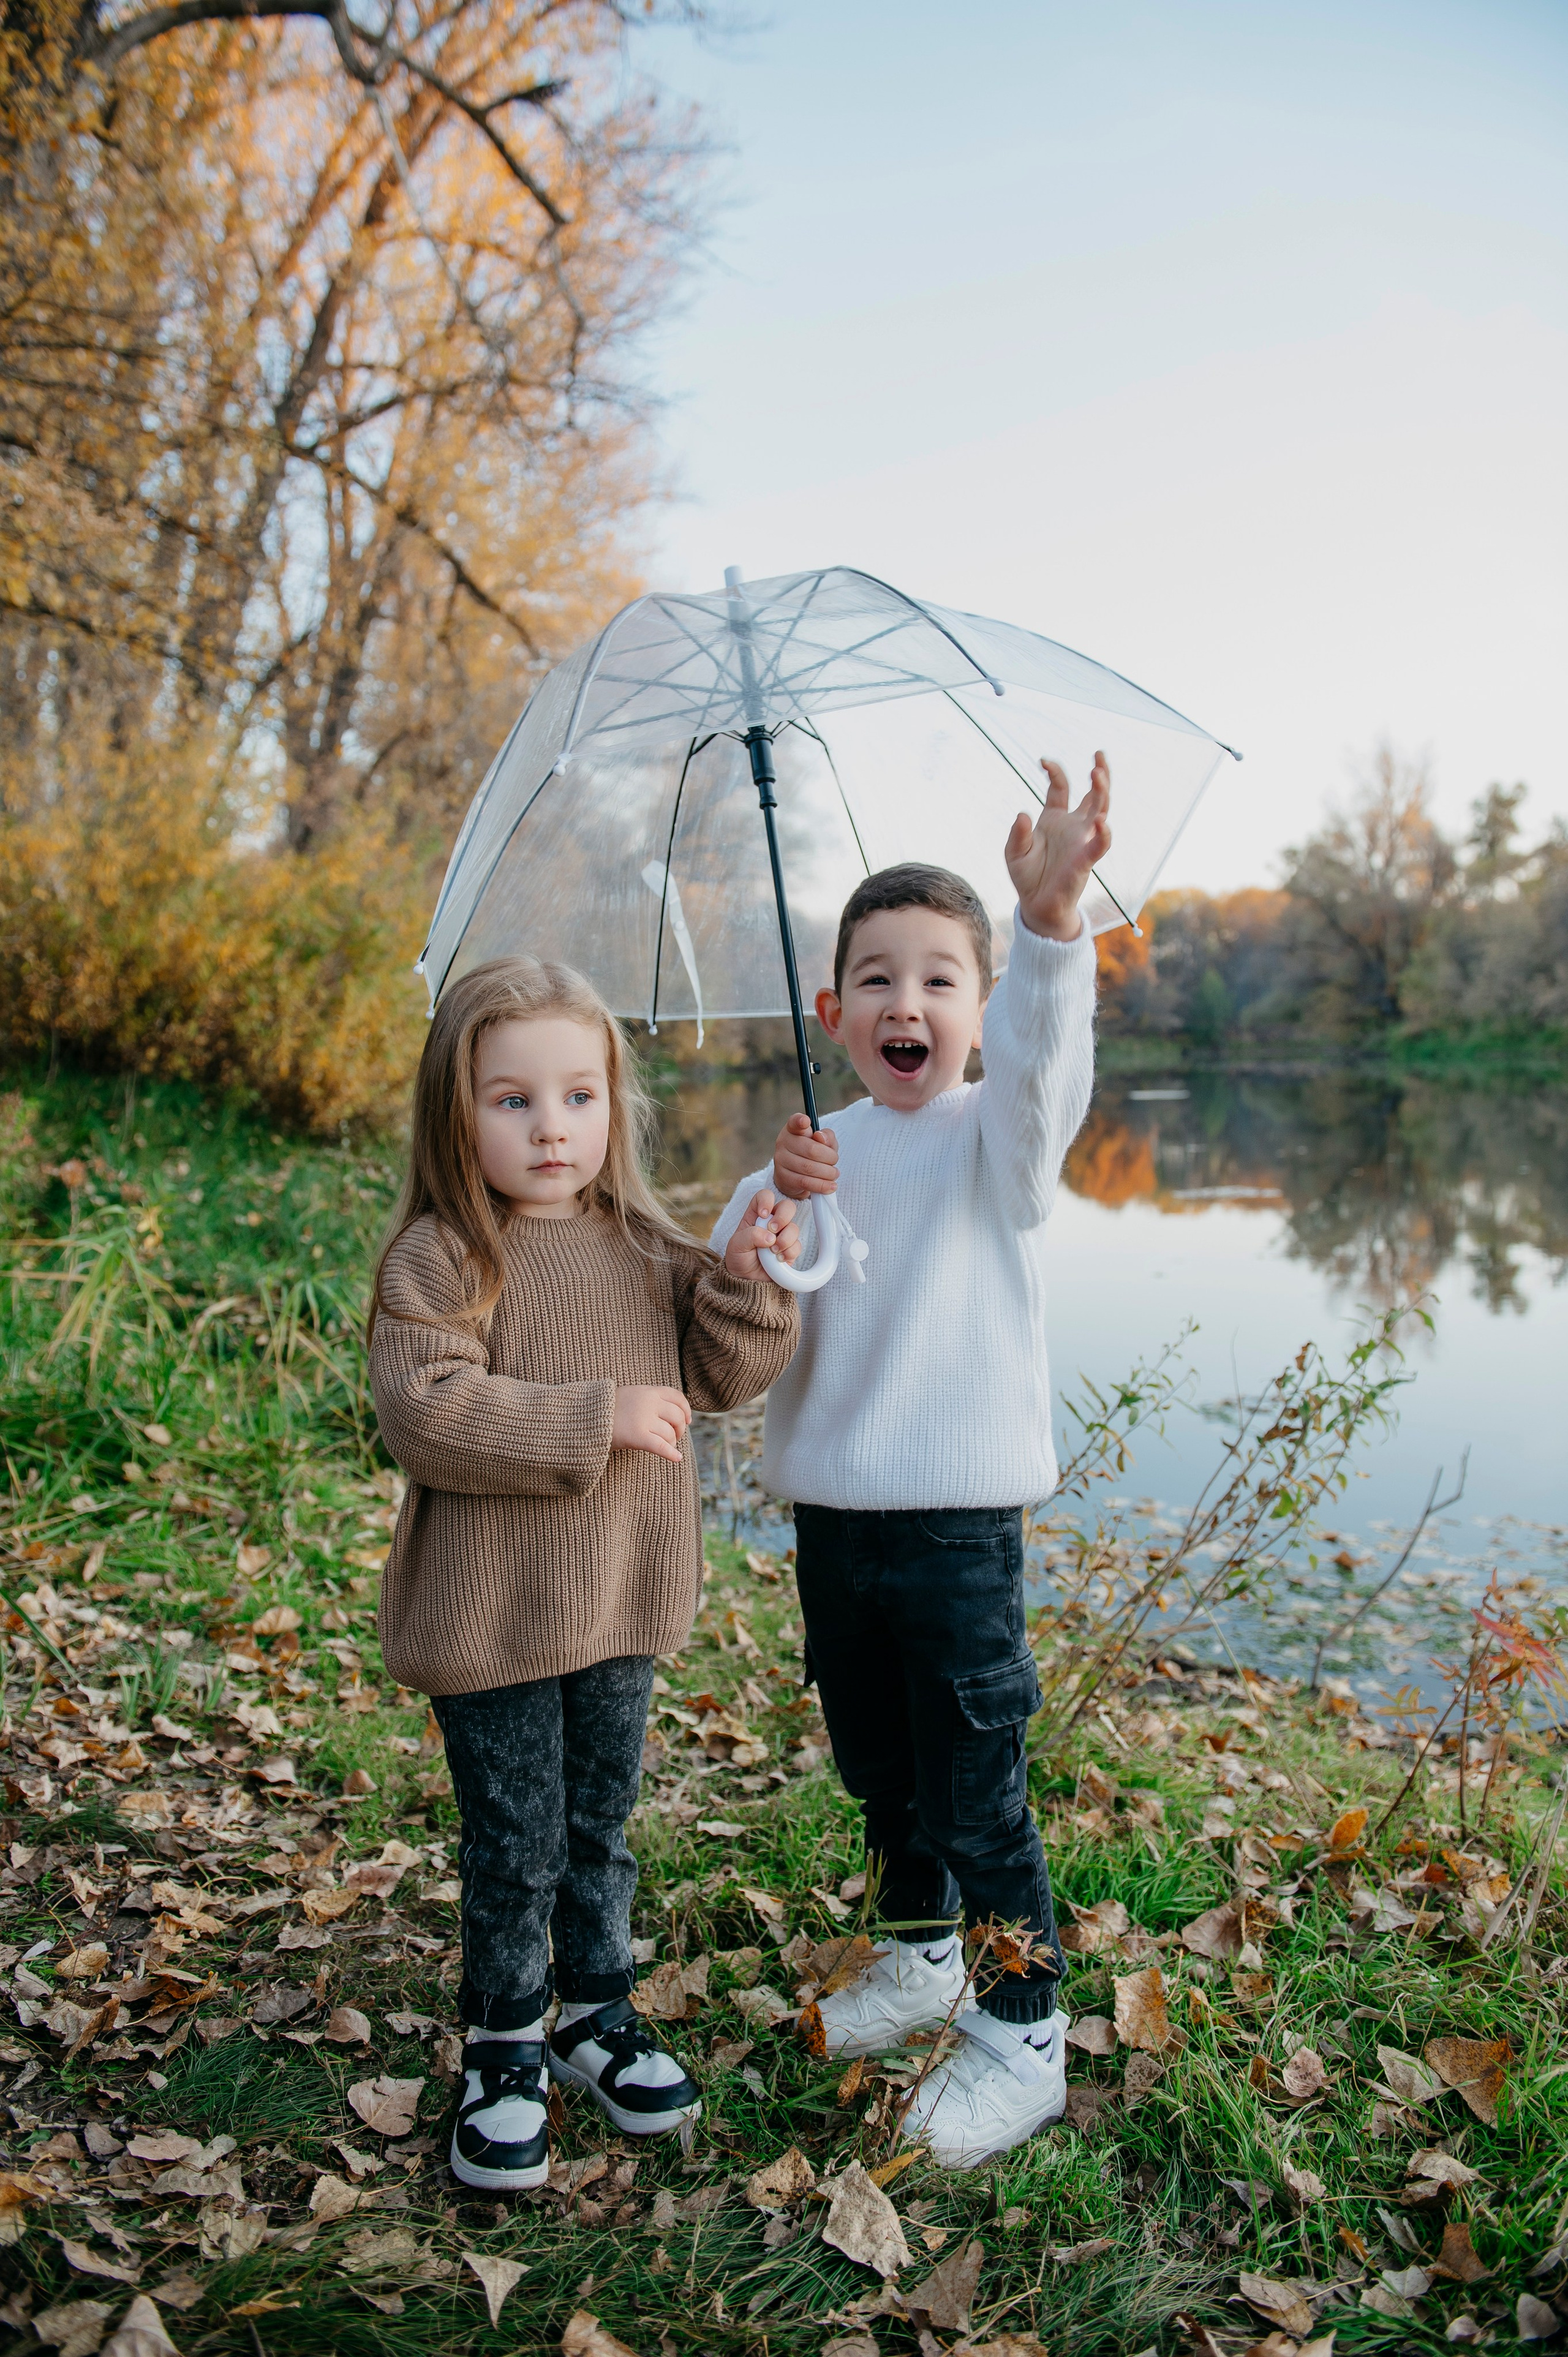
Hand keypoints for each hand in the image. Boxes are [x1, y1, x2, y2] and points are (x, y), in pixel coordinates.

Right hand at [611, 1384, 690, 1462]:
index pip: (677, 1397)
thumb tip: (672, 1412)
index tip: (688, 1420)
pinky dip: (671, 1454)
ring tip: (665, 1446)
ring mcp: (643, 1419)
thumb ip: (648, 1399)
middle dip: (679, 1429)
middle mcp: (648, 1402)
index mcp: (647, 1391)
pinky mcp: (637, 1436)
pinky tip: (676, 1459)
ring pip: (669, 1434)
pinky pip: (661, 1446)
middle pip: (677, 1417)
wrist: (585, 1416)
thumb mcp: (630, 1395)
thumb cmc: (606, 1410)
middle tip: (674, 1437)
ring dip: (671, 1443)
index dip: (686, 1410)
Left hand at [724, 1188, 801, 1280]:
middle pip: (787, 1206)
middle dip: (782, 1217)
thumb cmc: (739, 1258)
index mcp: (756, 1215)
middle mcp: (771, 1222)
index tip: (762, 1214)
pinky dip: (788, 1253)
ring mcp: (782, 1235)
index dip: (766, 1200)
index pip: (765, 1196)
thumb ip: (750, 1236)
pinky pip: (797, 1246)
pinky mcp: (790, 1249)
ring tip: (772, 1251)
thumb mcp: (736, 1245)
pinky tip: (778, 1260)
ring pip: (794, 1227)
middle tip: (773, 1230)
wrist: (747, 1280)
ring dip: (784, 1239)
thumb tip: (770, 1237)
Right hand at [772, 1112, 837, 1197]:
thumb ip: (827, 1136)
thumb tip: (821, 1137)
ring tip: (834, 1174)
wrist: (795, 1176)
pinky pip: (805, 1182)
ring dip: (828, 1173)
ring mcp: (780, 1160)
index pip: (794, 1122)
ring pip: (809, 1168)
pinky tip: (831, 1186)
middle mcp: (783, 1142)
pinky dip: (821, 1185)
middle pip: (811, 1150)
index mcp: (792, 1129)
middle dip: (830, 1158)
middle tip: (835, 1161)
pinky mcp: (782, 1177)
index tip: (806, 1121)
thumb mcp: (823, 1142)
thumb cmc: (812, 1154)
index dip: (800, 1121)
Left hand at [1005, 750, 1111, 939]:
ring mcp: (1081, 841)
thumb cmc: (1027, 876)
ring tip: (1098, 773)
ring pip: (1100, 811)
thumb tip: (1023, 814)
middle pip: (1092, 795)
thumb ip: (1018, 834)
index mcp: (1054, 818)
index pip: (1060, 788)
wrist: (1035, 904)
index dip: (1055, 772)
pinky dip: (1103, 833)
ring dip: (1102, 792)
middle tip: (1099, 754)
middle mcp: (1072, 826)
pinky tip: (1100, 821)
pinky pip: (1100, 845)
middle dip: (1099, 773)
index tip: (1043, 761)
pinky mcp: (1085, 860)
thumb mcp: (1014, 852)